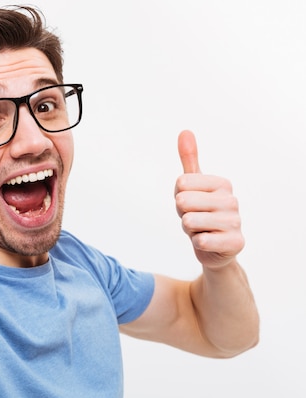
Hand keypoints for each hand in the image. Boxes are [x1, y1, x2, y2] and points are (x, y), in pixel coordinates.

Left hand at [175, 130, 243, 269]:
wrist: (215, 247)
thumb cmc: (201, 212)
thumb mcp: (193, 186)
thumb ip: (189, 160)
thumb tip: (185, 131)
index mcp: (222, 183)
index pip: (181, 183)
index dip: (179, 196)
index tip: (191, 204)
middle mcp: (232, 200)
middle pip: (182, 201)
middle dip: (182, 213)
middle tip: (194, 218)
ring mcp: (236, 222)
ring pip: (189, 221)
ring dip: (189, 229)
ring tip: (201, 229)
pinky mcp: (236, 243)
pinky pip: (201, 240)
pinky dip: (198, 242)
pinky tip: (207, 241)